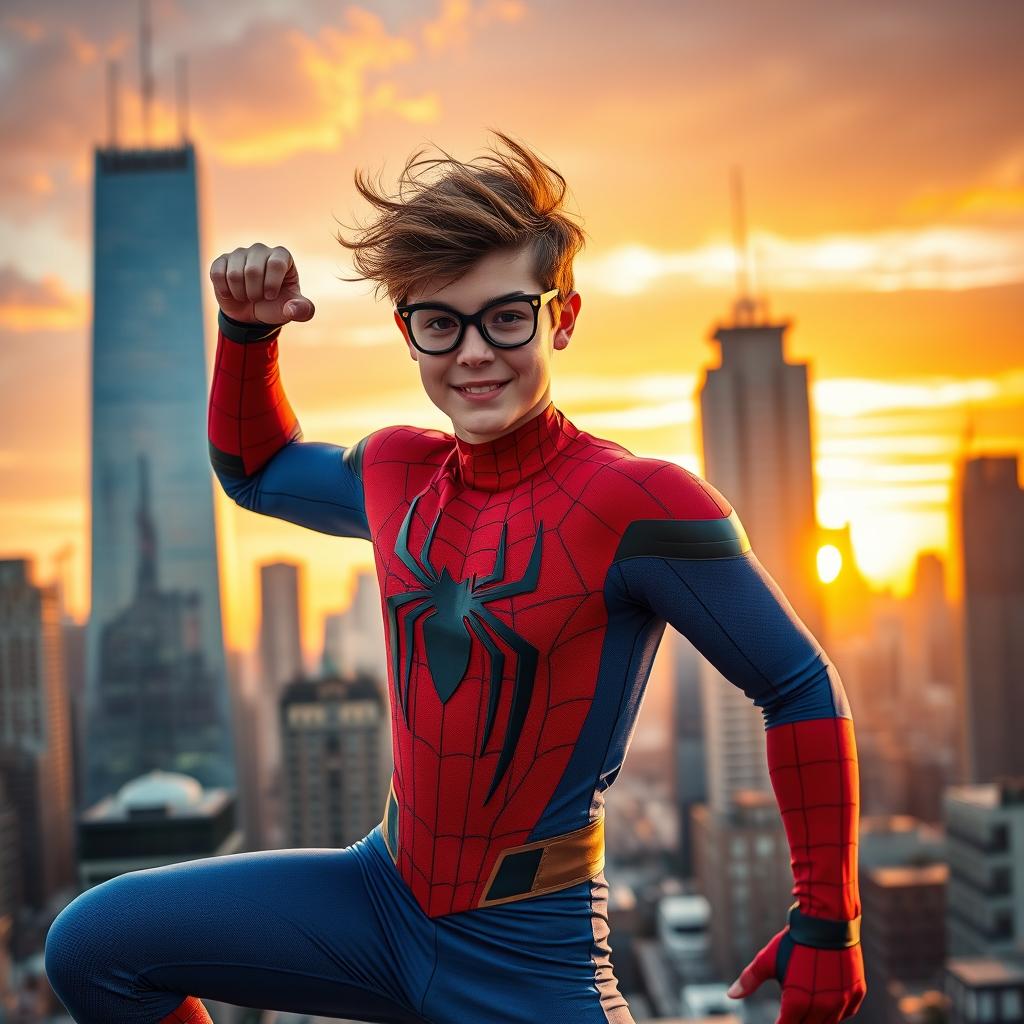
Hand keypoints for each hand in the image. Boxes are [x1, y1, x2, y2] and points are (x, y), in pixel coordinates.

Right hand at [209, 243, 314, 325]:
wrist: (252, 313)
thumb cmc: (275, 306)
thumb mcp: (292, 311)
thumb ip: (302, 311)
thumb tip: (293, 309)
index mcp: (282, 256)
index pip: (275, 264)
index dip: (271, 285)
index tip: (271, 296)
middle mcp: (261, 250)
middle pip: (253, 270)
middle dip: (255, 293)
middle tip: (258, 298)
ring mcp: (240, 253)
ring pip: (234, 274)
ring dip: (240, 294)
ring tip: (246, 296)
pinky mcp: (222, 261)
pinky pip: (218, 274)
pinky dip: (225, 290)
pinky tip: (231, 293)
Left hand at [727, 925, 865, 1022]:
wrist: (827, 920)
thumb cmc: (794, 940)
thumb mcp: (768, 959)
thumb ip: (749, 979)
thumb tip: (731, 995)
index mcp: (797, 1003)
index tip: (778, 1021)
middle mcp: (822, 1008)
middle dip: (798, 1021)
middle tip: (792, 1008)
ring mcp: (842, 1002)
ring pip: (828, 1022)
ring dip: (817, 1017)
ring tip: (809, 1000)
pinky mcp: (856, 994)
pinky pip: (845, 1012)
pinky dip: (835, 1009)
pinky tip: (826, 997)